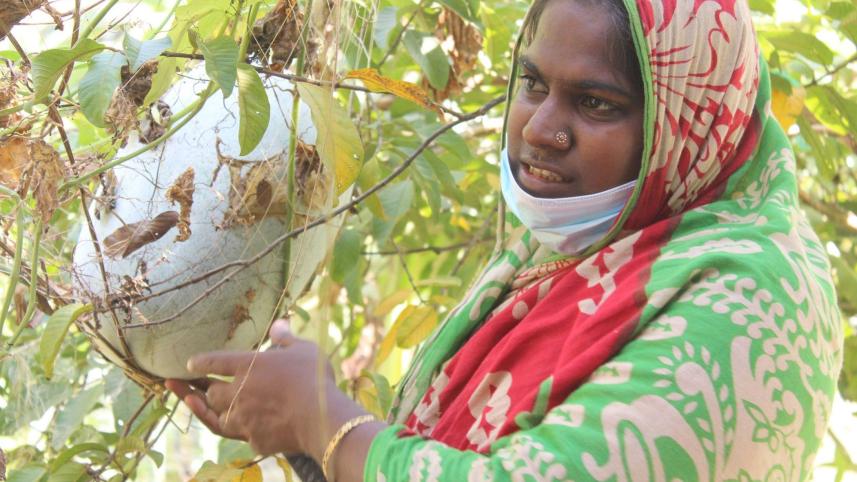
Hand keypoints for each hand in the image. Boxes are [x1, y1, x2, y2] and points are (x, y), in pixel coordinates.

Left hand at [165, 319, 365, 458]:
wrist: (322, 418)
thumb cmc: (315, 378)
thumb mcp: (304, 349)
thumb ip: (286, 338)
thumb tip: (278, 324)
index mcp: (248, 365)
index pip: (215, 361)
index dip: (201, 362)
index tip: (189, 364)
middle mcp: (239, 392)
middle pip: (211, 392)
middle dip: (200, 388)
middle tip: (183, 385)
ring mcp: (243, 419)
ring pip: (216, 416)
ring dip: (205, 410)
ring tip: (192, 404)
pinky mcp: (253, 439)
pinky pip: (237, 434)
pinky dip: (233, 429)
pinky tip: (232, 426)